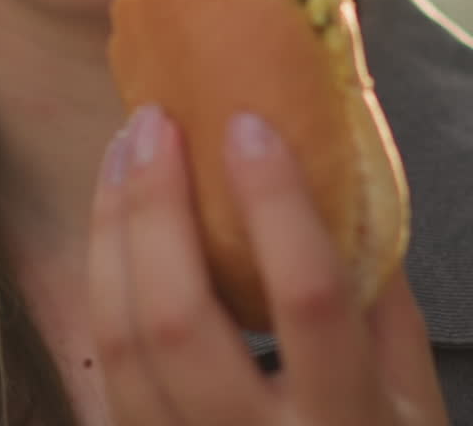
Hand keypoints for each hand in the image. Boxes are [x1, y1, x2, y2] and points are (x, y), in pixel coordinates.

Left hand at [88, 104, 448, 423]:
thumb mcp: (414, 399)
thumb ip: (382, 300)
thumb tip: (343, 179)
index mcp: (344, 424)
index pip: (307, 298)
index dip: (275, 202)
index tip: (248, 123)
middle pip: (177, 317)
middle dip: (155, 204)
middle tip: (154, 122)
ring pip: (120, 338)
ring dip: (112, 228)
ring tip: (124, 149)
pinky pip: (106, 360)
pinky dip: (103, 275)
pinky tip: (115, 218)